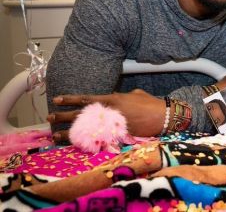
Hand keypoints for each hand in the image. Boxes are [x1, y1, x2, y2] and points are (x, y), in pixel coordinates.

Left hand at [47, 89, 165, 142]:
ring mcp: (111, 125)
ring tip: (55, 135)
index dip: (70, 99)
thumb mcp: (135, 94)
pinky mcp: (117, 136)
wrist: (163, 116)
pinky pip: (97, 139)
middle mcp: (109, 112)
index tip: (56, 99)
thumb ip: (122, 97)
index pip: (86, 99)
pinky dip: (85, 142)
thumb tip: (117, 97)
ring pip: (85, 129)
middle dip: (63, 116)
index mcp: (113, 99)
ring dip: (69, 132)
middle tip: (49, 117)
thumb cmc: (151, 103)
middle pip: (81, 114)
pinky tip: (75, 145)